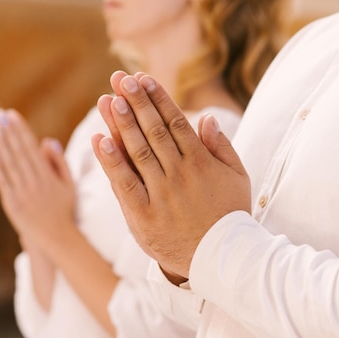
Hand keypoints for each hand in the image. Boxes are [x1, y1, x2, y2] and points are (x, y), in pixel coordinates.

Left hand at [0, 109, 76, 248]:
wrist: (56, 237)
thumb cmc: (64, 208)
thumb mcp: (69, 184)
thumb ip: (58, 162)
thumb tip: (46, 141)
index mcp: (48, 177)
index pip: (31, 148)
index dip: (21, 130)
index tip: (13, 114)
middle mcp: (33, 184)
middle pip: (18, 152)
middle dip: (9, 131)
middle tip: (0, 113)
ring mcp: (21, 194)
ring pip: (9, 165)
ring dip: (1, 144)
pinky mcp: (11, 204)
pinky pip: (3, 181)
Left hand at [91, 71, 250, 278]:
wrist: (222, 259)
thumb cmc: (230, 214)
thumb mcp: (238, 178)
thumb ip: (223, 147)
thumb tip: (207, 118)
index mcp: (201, 162)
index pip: (175, 122)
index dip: (157, 98)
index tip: (143, 78)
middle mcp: (179, 174)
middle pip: (153, 131)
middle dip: (135, 102)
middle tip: (120, 79)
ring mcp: (160, 194)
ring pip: (137, 152)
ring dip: (121, 124)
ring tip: (108, 100)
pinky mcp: (144, 216)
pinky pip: (124, 184)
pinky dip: (111, 162)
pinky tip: (100, 141)